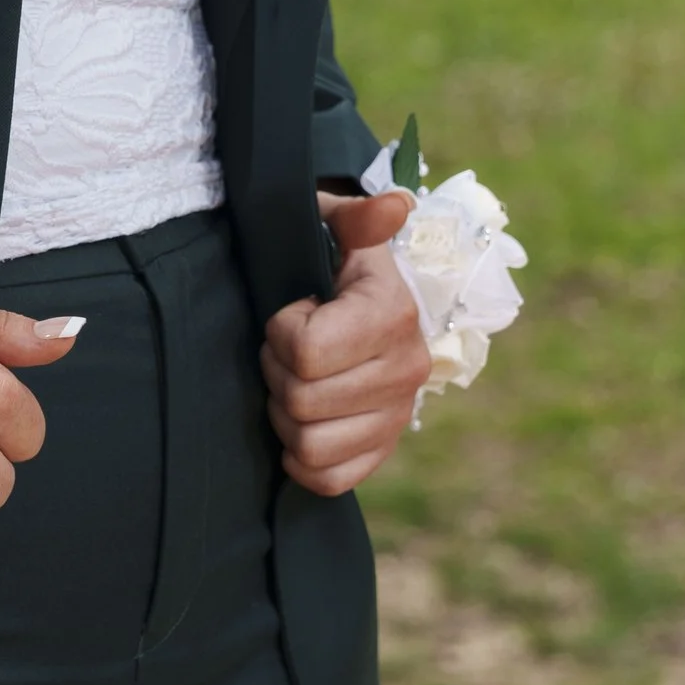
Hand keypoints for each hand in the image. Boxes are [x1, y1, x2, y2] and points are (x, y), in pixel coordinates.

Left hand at [261, 189, 430, 496]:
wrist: (357, 300)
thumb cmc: (330, 258)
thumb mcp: (335, 225)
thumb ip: (357, 218)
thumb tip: (396, 206)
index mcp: (393, 313)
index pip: (306, 350)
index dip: (280, 331)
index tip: (294, 311)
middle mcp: (408, 370)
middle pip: (301, 401)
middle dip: (276, 371)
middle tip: (285, 349)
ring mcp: (398, 416)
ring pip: (309, 445)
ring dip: (285, 415)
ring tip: (296, 380)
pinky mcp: (383, 450)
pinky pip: (328, 479)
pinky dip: (301, 457)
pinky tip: (303, 420)